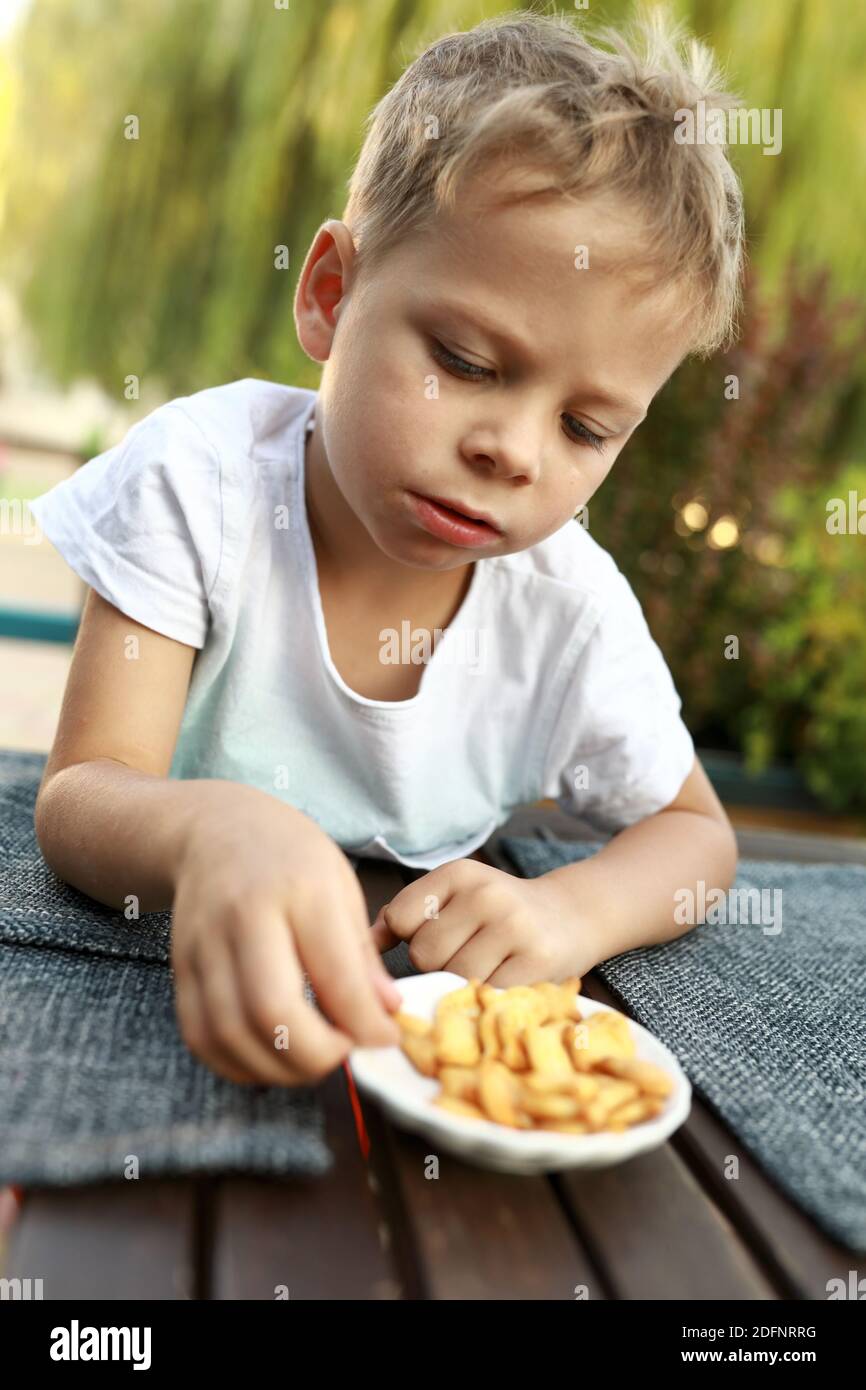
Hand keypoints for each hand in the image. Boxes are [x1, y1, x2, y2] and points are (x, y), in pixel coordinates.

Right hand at [170, 785, 401, 1086]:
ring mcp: (203, 945)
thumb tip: (385, 1014)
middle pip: (271, 1011)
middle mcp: (244, 917)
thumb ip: (361, 956)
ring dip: (277, 1068)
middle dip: (316, 1054)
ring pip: (230, 1033)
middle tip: (345, 1054)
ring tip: (311, 1061)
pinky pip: (201, 1036)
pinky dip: (237, 1064)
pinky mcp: (179, 969)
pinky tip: (269, 1060)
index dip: (364, 1023)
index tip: (385, 1039)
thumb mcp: (340, 887)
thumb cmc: (289, 856)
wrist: (215, 830)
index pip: (334, 974)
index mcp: (299, 890)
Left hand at [369, 858, 595, 985]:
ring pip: (454, 978)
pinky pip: (488, 996)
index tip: (434, 938)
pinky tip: (502, 982)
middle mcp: (486, 894)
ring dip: (462, 986)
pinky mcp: (537, 961)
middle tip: (465, 957)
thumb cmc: (499, 913)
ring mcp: (514, 927)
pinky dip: (488, 999)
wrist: (573, 916)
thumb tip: (362, 943)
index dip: (410, 938)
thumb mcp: (454, 898)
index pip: (400, 917)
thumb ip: (406, 916)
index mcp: (459, 873)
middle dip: (436, 967)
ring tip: (484, 970)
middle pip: (424, 954)